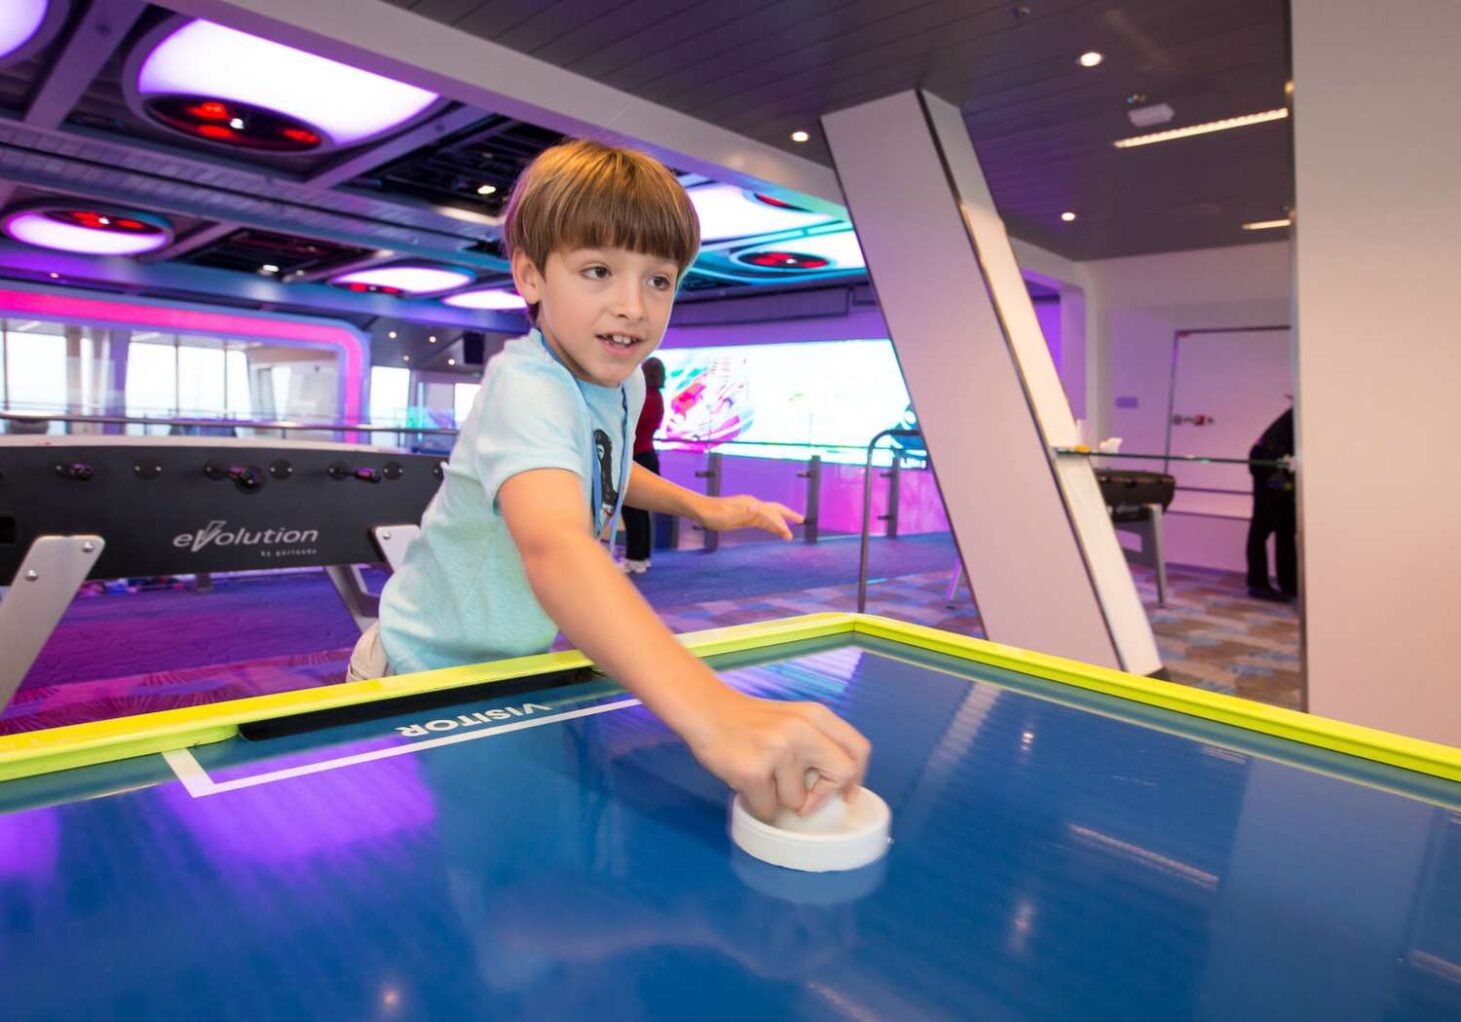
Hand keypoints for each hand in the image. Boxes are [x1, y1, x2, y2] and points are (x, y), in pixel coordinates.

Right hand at [685, 688, 870, 821]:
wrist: (705, 710)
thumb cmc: (750, 721)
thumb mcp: (793, 719)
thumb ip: (817, 743)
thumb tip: (838, 786)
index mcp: (816, 716)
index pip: (859, 749)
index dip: (856, 777)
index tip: (844, 793)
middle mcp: (802, 729)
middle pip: (842, 774)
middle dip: (824, 795)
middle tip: (804, 800)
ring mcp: (779, 750)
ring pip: (798, 802)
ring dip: (779, 800)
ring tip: (762, 778)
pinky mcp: (754, 770)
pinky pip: (768, 809)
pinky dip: (757, 804)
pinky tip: (746, 782)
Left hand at [695, 494, 804, 539]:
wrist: (701, 510)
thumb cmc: (714, 513)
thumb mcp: (729, 514)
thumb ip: (745, 511)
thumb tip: (758, 507)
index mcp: (752, 505)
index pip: (771, 514)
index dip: (780, 525)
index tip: (788, 536)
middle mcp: (753, 505)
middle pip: (775, 510)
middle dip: (788, 516)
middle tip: (801, 520)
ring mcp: (749, 510)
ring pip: (769, 516)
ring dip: (779, 523)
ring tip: (788, 533)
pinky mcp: (744, 516)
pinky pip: (761, 521)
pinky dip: (769, 525)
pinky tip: (771, 529)